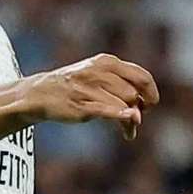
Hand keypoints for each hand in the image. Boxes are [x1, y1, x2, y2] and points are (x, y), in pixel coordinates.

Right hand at [19, 53, 159, 139]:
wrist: (42, 92)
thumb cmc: (78, 87)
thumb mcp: (101, 79)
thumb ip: (123, 91)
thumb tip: (140, 116)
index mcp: (107, 62)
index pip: (142, 77)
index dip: (151, 93)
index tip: (148, 106)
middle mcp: (99, 71)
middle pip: (134, 94)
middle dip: (139, 110)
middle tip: (135, 120)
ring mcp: (89, 87)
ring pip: (124, 104)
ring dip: (130, 122)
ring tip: (127, 131)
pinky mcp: (80, 104)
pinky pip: (107, 111)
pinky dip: (121, 118)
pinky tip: (128, 132)